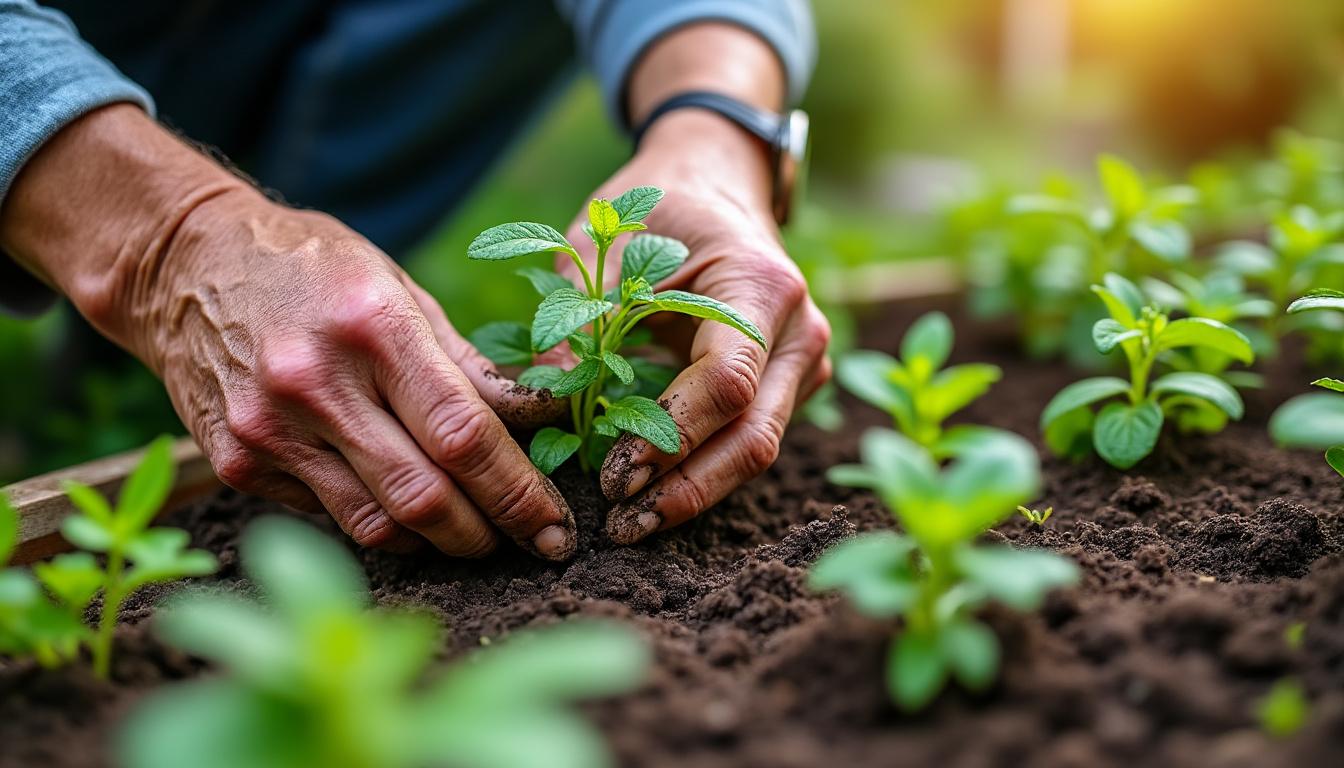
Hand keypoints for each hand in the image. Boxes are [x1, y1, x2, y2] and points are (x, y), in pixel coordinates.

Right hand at [136, 188, 578, 557]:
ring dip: (441, 543)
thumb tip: (547, 415)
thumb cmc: (316, 269)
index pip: (464, 435)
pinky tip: (406, 510)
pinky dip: (382, 524)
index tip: (558, 526)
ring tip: (478, 534)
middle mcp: (314, 383)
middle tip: (534, 543)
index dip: (521, 493)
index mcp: (373, 327)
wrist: (186, 263)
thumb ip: (470, 364)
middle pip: (425, 497)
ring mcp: (270, 430)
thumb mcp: (401, 289)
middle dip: (491, 534)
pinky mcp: (238, 463)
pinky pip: (332, 518)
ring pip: (379, 525)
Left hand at [560, 109, 830, 543]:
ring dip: (694, 492)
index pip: (726, 383)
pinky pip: (751, 440)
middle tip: (621, 526)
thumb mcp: (600, 243)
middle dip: (686, 490)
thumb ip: (578, 317)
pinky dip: (703, 472)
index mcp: (759, 285)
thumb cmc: (654, 209)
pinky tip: (653, 495)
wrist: (713, 185)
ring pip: (758, 450)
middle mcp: (798, 329)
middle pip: (754, 437)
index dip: (670, 438)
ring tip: (630, 523)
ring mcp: (802, 361)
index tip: (612, 475)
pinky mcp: (789, 384)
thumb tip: (545, 403)